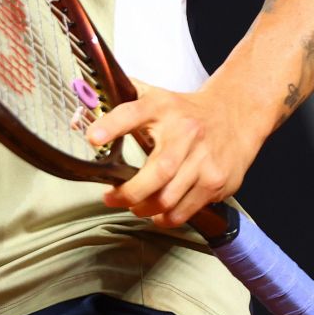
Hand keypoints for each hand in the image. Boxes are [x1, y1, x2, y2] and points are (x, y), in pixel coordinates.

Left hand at [88, 78, 267, 229]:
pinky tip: (158, 212)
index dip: (111, 125)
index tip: (92, 137)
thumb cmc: (185, 111)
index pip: (133, 112)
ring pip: (168, 199)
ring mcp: (204, 159)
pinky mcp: (216, 181)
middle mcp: (185, 133)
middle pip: (156, 172)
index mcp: (162, 107)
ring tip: (135, 206)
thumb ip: (119, 101)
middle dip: (129, 193)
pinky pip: (184, 211)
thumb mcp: (154, 97)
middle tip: (111, 198)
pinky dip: (166, 218)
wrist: (235, 116)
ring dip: (145, 209)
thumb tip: (79, 111)